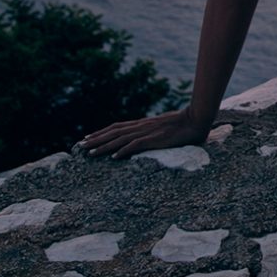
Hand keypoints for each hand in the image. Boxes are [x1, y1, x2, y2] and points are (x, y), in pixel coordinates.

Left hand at [79, 108, 208, 158]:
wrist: (196, 119)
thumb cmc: (183, 124)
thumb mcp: (163, 128)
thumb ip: (153, 132)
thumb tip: (146, 138)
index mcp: (142, 124)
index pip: (116, 127)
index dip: (101, 132)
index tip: (88, 137)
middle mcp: (141, 127)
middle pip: (113, 133)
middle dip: (96, 140)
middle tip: (80, 146)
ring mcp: (147, 132)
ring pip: (119, 139)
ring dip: (103, 146)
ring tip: (89, 153)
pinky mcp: (154, 139)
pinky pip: (135, 145)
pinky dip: (123, 151)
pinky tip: (113, 157)